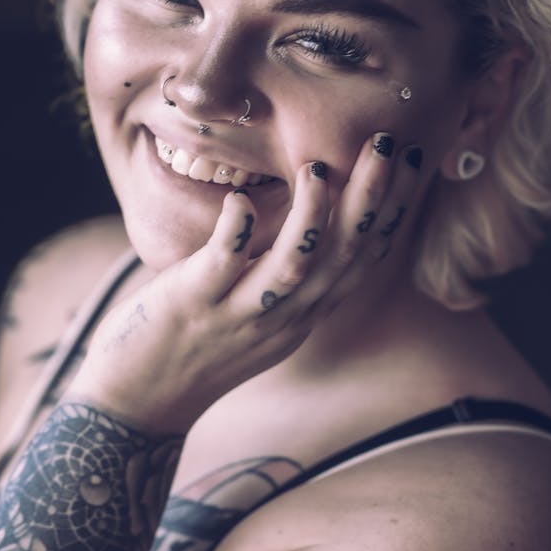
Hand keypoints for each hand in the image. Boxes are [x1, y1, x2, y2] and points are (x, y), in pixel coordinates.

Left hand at [69, 135, 421, 433]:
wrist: (137, 406)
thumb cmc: (196, 343)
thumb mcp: (259, 313)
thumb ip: (287, 271)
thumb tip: (310, 214)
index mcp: (304, 312)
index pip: (364, 258)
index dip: (392, 209)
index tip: (413, 160)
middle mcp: (283, 317)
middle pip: (342, 257)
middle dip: (370, 199)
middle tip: (389, 144)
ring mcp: (238, 315)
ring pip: (291, 267)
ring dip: (312, 219)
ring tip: (319, 169)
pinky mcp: (191, 308)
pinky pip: (220, 268)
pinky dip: (235, 236)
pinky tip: (241, 201)